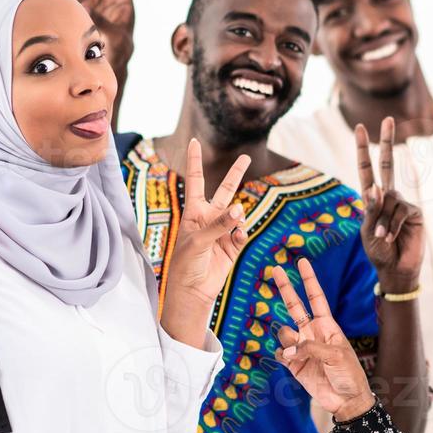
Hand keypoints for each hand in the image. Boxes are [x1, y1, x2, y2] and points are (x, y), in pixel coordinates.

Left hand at [160, 140, 249, 344]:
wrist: (192, 290)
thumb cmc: (186, 263)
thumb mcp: (198, 240)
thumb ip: (219, 223)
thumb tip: (241, 209)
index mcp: (194, 212)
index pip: (195, 181)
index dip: (195, 161)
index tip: (194, 141)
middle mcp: (209, 218)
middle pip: (225, 190)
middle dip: (235, 174)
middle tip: (246, 158)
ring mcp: (222, 231)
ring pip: (238, 214)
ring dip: (238, 216)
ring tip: (236, 220)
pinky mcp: (233, 246)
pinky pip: (242, 233)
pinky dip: (241, 234)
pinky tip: (237, 237)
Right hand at [267, 259, 373, 420]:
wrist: (347, 401)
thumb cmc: (349, 374)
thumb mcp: (336, 355)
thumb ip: (310, 347)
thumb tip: (288, 349)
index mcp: (327, 326)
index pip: (315, 297)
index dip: (308, 280)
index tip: (302, 262)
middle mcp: (312, 333)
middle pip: (294, 306)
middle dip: (285, 288)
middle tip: (274, 269)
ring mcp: (302, 348)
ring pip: (284, 333)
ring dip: (289, 340)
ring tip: (300, 354)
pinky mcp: (294, 365)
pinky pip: (281, 353)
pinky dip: (283, 355)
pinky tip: (292, 360)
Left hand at [355, 117, 423, 292]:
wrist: (395, 270)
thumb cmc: (377, 251)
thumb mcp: (367, 230)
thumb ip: (370, 209)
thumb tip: (376, 188)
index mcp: (372, 198)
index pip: (366, 169)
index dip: (363, 149)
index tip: (360, 128)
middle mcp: (388, 196)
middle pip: (386, 164)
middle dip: (386, 141)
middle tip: (388, 119)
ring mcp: (402, 203)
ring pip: (389, 199)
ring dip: (383, 219)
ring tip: (382, 237)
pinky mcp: (415, 212)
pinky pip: (401, 211)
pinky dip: (393, 225)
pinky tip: (391, 237)